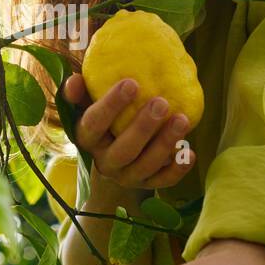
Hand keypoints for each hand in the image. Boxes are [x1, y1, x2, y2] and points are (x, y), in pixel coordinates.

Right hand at [62, 72, 194, 190]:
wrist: (113, 153)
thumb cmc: (103, 117)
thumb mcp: (87, 104)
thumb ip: (80, 92)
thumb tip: (75, 80)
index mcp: (86, 139)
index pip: (94, 124)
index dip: (111, 105)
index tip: (131, 83)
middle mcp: (105, 162)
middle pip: (123, 150)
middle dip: (143, 127)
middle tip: (161, 103)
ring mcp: (127, 176)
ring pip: (146, 165)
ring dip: (165, 144)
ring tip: (182, 120)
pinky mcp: (147, 183)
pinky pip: (163, 181)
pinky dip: (178, 169)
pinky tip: (190, 152)